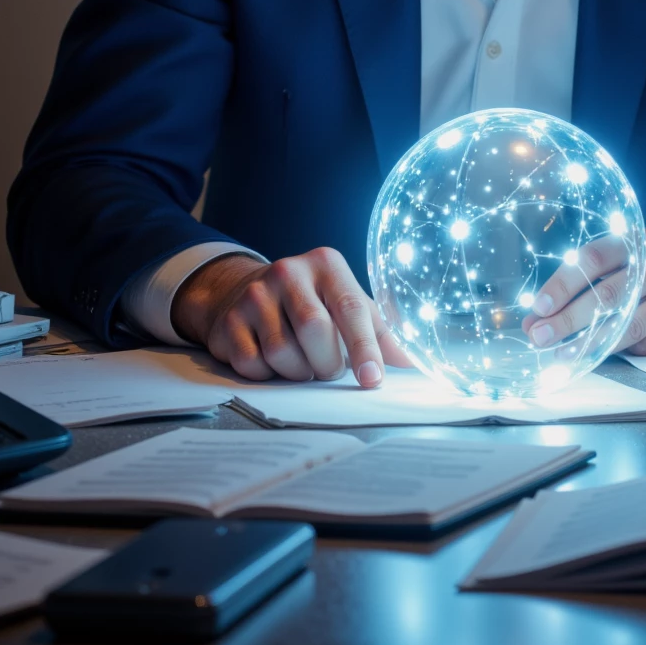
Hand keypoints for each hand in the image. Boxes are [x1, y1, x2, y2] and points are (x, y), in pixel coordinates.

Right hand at [171, 248, 412, 385]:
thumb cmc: (311, 304)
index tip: (371, 380)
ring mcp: (255, 294)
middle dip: (326, 363)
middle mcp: (289, 271)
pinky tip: (270, 361)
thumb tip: (416, 367)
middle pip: (316, 331)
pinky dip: (267, 375)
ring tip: (300, 361)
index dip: (364, 348)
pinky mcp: (229, 321)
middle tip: (327, 366)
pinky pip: (253, 365)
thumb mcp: (347, 306)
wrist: (243, 293)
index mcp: (327, 265)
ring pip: (282, 352)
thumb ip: (381, 333)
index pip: (351, 308)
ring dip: (297, 372)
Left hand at [522, 231, 645, 356]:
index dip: (563, 284)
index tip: (539, 306)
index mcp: (640, 242)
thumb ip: (595, 277)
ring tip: (563, 355)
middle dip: (567, 321)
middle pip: (605, 297)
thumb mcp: (636, 254)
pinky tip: (606, 352)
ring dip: (589, 345)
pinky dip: (624, 351)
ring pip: (626, 328)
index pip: (593, 259)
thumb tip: (542, 311)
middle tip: (540, 336)